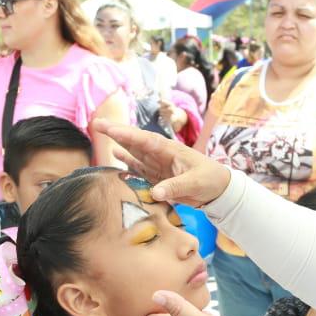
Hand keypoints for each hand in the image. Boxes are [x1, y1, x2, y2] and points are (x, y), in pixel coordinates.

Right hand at [92, 120, 230, 206]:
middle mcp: (161, 154)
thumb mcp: (195, 183)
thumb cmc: (210, 180)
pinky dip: (127, 162)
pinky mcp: (158, 176)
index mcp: (170, 150)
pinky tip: (116, 155)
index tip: (110, 130)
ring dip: (119, 143)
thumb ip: (176, 186)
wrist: (219, 189)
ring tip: (102, 133)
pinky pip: (139, 167)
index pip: (145, 141)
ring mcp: (158, 164)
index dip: (127, 135)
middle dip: (117, 132)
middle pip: (135, 141)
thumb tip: (156, 192)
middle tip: (96, 123)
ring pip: (135, 151)